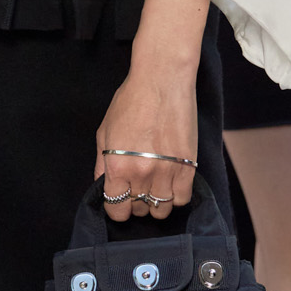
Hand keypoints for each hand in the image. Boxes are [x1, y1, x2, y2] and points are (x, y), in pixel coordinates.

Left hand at [96, 67, 198, 224]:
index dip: (117, 209)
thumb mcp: (105, 132)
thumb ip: (101, 164)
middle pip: (139, 209)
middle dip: (136, 203)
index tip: (120, 202)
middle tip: (138, 188)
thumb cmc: (131, 101)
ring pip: (162, 209)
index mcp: (117, 167)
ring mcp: (167, 171)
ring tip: (155, 187)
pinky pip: (183, 198)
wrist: (162, 80)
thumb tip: (102, 185)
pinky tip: (171, 184)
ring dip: (157, 202)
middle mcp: (142, 174)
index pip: (116, 208)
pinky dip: (176, 196)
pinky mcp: (188, 166)